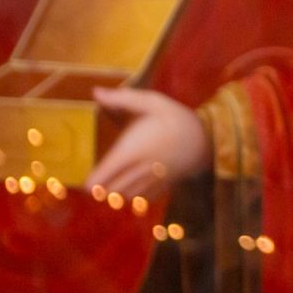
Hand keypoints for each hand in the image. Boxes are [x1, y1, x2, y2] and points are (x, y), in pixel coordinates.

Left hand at [86, 87, 211, 199]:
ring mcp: (152, 181)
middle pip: (111, 192)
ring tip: (111, 183)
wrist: (209, 139)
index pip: (103, 176)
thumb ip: (122, 99)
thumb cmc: (177, 119)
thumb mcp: (152, 101)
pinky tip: (131, 186)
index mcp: (132, 151)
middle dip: (101, 189)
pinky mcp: (163, 186)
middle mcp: (140, 170)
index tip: (84, 180)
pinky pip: (142, 199)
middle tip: (95, 180)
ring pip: (125, 198)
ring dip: (115, 193)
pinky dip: (133, 197)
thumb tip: (95, 93)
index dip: (90, 183)